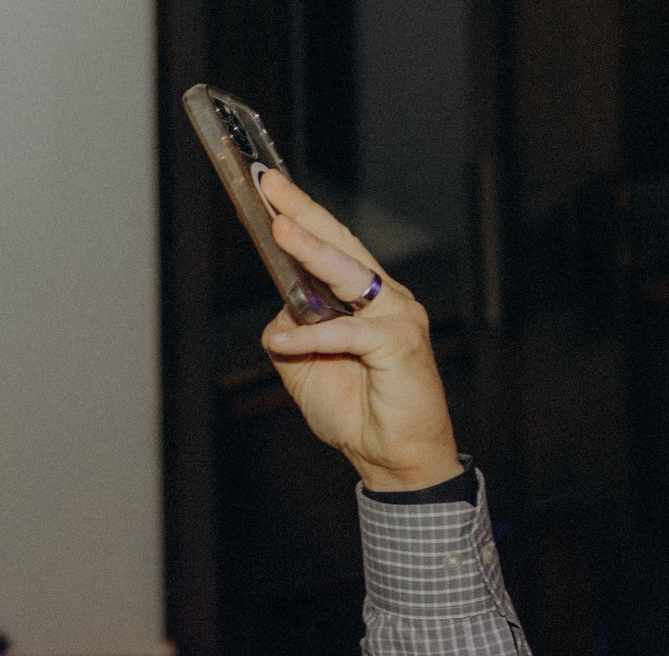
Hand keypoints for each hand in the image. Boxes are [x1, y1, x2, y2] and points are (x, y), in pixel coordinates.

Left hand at [252, 167, 464, 491]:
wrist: (393, 456)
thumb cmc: (356, 412)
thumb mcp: (302, 370)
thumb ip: (289, 334)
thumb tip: (278, 311)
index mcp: (364, 299)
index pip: (331, 247)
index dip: (302, 215)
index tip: (268, 189)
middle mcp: (385, 298)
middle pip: (341, 245)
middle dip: (304, 213)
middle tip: (271, 186)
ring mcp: (397, 317)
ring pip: (348, 274)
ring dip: (311, 249)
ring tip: (280, 229)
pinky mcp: (400, 343)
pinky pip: (348, 333)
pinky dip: (312, 337)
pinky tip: (284, 340)